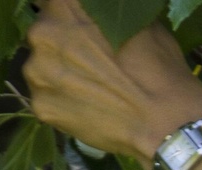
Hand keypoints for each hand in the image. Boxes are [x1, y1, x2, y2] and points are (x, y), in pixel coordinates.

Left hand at [23, 0, 201, 167]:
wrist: (165, 125)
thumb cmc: (160, 69)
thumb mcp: (142, 24)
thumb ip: (109, 12)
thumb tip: (101, 11)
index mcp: (65, 6)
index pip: (54, 2)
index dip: (72, 16)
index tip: (86, 28)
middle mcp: (41, 33)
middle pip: (44, 32)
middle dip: (63, 41)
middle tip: (91, 58)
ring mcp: (36, 72)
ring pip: (41, 65)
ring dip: (59, 70)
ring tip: (90, 85)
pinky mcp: (40, 106)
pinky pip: (46, 96)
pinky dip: (62, 99)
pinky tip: (88, 106)